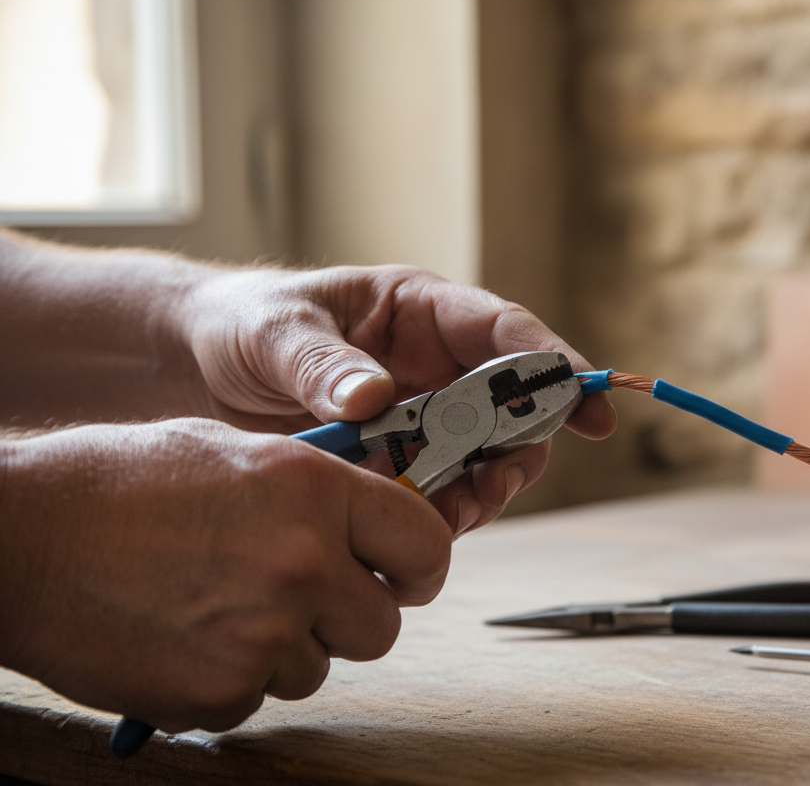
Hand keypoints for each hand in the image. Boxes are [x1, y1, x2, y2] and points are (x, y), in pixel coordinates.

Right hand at [0, 419, 449, 732]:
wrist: (21, 540)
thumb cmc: (117, 484)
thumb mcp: (234, 454)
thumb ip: (313, 491)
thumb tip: (366, 525)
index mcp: (315, 491)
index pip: (425, 544)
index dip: (419, 567)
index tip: (404, 576)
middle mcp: (303, 562)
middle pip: (382, 626)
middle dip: (347, 619)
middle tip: (298, 599)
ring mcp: (264, 635)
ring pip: (318, 669)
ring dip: (282, 650)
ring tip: (215, 606)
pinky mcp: (220, 692)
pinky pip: (257, 699)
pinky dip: (229, 680)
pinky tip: (184, 636)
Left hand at [182, 265, 616, 534]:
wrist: (191, 372)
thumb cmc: (240, 325)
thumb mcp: (274, 333)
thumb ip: (323, 364)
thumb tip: (375, 399)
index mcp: (419, 311)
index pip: (506, 332)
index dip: (555, 364)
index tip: (590, 401)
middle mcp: (434, 365)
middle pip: (513, 407)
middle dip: (520, 447)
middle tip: (499, 483)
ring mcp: (420, 418)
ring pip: (486, 460)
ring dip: (482, 490)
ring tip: (450, 513)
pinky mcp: (397, 464)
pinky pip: (440, 494)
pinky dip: (439, 514)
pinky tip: (416, 525)